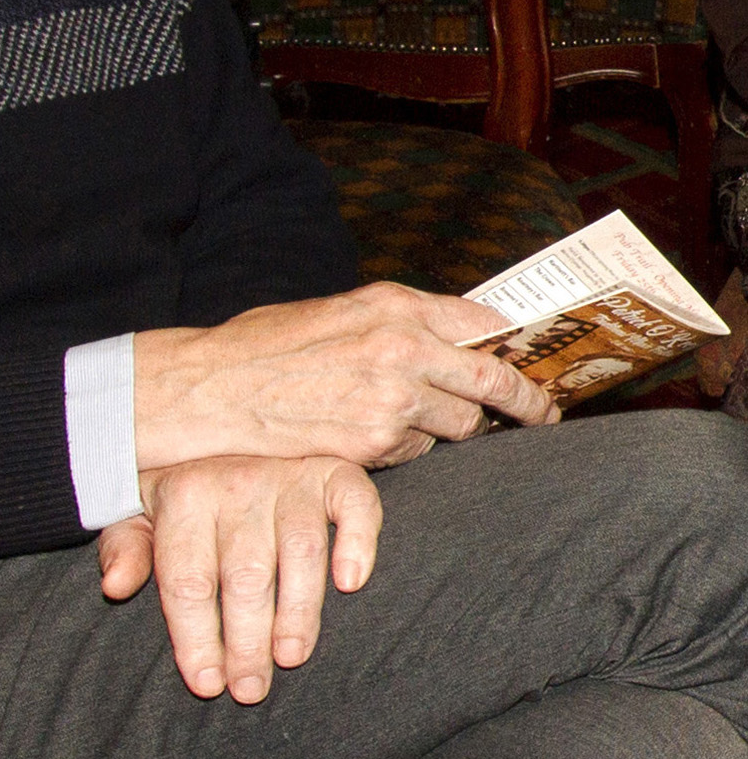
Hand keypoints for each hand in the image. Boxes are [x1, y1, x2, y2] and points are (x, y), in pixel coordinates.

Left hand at [99, 455, 381, 701]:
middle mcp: (236, 480)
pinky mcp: (332, 471)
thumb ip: (126, 548)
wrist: (226, 426)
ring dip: (298, 610)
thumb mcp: (139, 512)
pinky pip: (354, 504)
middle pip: (244, 574)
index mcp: (183, 494)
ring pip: (300, 550)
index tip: (207, 685)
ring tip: (290, 657)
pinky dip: (357, 541)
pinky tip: (350, 582)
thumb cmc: (185, 491)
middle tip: (251, 688)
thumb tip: (113, 585)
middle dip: (247, 640)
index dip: (195, 637)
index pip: (187, 579)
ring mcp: (288, 475)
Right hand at [134, 281, 556, 471]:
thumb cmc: (264, 347)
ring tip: (411, 421)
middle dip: (525, 403)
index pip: (483, 322)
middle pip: (493, 381)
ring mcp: (394, 399)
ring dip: (449, 428)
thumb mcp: (336, 311)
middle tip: (542, 415)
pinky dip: (406, 450)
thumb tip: (453, 335)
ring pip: (459, 425)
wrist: (214, 390)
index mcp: (394, 304)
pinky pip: (417, 454)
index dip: (516, 346)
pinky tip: (368, 437)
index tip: (536, 363)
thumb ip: (395, 321)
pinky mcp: (378, 445)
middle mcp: (404, 346)